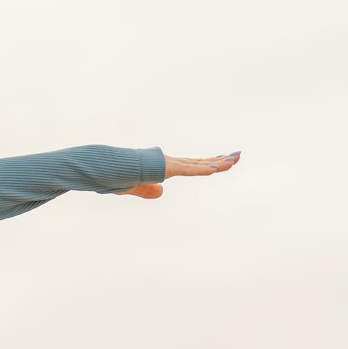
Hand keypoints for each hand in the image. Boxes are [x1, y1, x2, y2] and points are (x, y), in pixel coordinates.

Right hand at [122, 150, 240, 198]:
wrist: (109, 167)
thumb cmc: (119, 176)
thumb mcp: (136, 188)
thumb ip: (148, 191)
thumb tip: (161, 193)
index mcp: (166, 167)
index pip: (193, 165)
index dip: (209, 163)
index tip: (224, 161)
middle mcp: (171, 163)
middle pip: (201, 161)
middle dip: (220, 159)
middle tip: (238, 155)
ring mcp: (169, 164)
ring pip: (199, 164)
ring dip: (218, 163)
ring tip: (236, 160)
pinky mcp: (166, 167)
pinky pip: (188, 170)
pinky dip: (203, 169)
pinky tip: (217, 169)